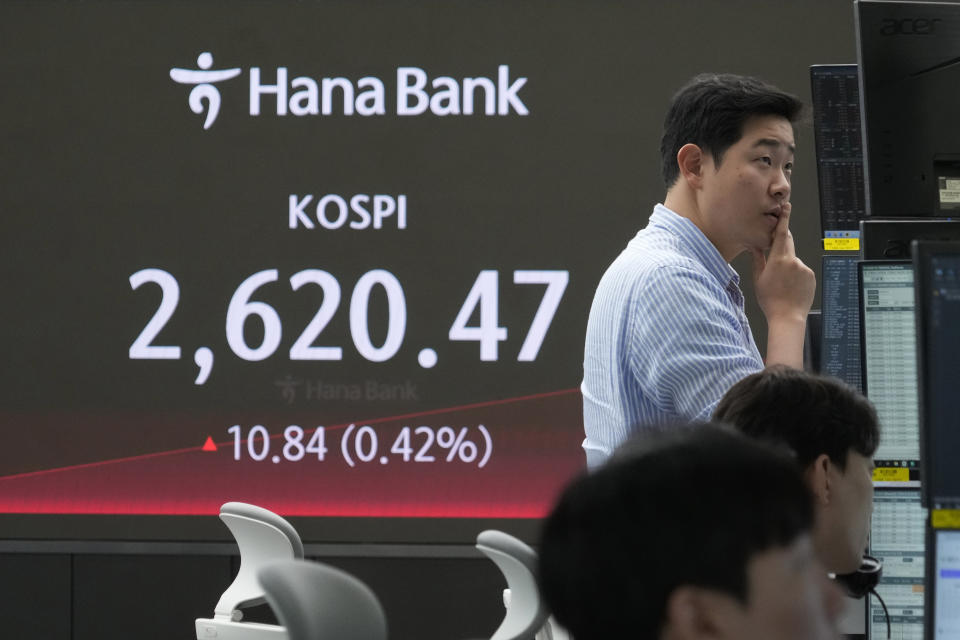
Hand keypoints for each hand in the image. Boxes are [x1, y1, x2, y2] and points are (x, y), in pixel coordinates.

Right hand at [751, 202, 815, 323]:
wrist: (787, 316)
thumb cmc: (770, 299)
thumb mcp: (758, 278)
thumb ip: (758, 258)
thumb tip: (755, 245)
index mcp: (778, 260)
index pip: (781, 234)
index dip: (784, 219)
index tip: (786, 206)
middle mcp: (793, 260)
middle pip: (787, 244)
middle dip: (781, 248)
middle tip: (775, 262)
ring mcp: (804, 268)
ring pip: (793, 260)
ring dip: (788, 267)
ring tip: (782, 285)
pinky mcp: (811, 275)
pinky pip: (802, 270)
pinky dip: (796, 275)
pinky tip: (791, 288)